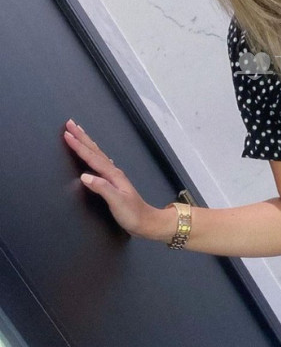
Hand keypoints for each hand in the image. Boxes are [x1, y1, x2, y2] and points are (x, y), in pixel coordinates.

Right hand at [63, 118, 153, 236]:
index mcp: (113, 175)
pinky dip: (93, 154)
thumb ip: (102, 188)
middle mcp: (113, 172)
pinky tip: (94, 153)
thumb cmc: (133, 214)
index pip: (92, 157)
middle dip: (81, 137)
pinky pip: (100, 162)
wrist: (147, 223)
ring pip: (97, 154)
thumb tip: (84, 176)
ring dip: (87, 143)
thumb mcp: (117, 202)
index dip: (79, 146)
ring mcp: (114, 177)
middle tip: (70, 123)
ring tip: (78, 132)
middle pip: (94, 151)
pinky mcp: (113, 183)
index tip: (67, 134)